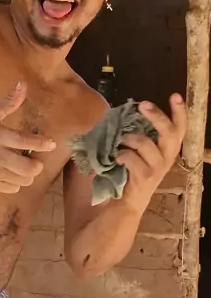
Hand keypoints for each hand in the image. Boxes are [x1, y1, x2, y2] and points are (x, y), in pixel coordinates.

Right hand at [0, 81, 55, 192]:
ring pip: (23, 180)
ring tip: (24, 167)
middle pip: (29, 168)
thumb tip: (23, 84)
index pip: (26, 142)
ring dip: (28, 174)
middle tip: (35, 159)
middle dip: (38, 165)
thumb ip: (9, 101)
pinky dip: (16, 182)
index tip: (51, 143)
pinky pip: (12, 188)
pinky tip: (12, 174)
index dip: (43, 144)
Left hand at [116, 94, 186, 211]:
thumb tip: (131, 110)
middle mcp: (167, 157)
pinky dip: (122, 155)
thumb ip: (142, 133)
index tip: (175, 95)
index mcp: (168, 148)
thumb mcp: (142, 151)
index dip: (180, 112)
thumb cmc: (134, 171)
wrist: (128, 202)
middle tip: (143, 105)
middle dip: (157, 116)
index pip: (180, 127)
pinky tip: (117, 159)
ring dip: (129, 138)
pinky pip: (132, 158)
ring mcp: (158, 168)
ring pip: (145, 143)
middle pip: (170, 132)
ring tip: (120, 140)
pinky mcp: (145, 177)